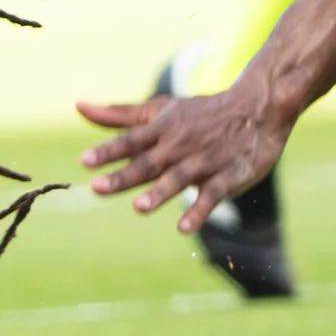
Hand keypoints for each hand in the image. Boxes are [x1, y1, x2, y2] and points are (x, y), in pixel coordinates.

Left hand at [76, 74, 292, 226]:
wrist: (257, 108)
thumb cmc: (200, 112)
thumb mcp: (160, 108)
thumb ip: (119, 114)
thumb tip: (78, 107)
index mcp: (162, 129)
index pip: (131, 140)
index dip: (108, 151)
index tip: (84, 161)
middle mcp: (180, 145)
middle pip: (148, 163)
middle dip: (123, 176)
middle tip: (97, 188)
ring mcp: (204, 162)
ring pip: (179, 178)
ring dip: (160, 193)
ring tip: (139, 208)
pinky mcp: (228, 177)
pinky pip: (212, 195)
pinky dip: (199, 211)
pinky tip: (183, 228)